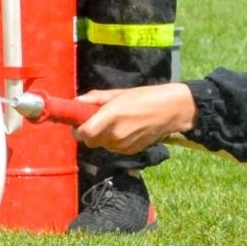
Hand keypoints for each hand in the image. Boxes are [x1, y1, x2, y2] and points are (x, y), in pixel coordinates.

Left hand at [73, 84, 196, 155]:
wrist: (170, 111)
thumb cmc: (144, 97)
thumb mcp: (117, 94)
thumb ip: (94, 99)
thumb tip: (76, 102)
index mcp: (111, 116)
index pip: (84, 133)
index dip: (78, 129)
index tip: (79, 122)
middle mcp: (116, 134)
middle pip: (90, 141)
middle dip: (88, 133)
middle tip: (94, 121)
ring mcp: (123, 145)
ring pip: (101, 145)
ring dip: (101, 137)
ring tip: (114, 123)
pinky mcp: (130, 151)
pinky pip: (113, 148)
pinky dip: (113, 141)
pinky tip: (124, 130)